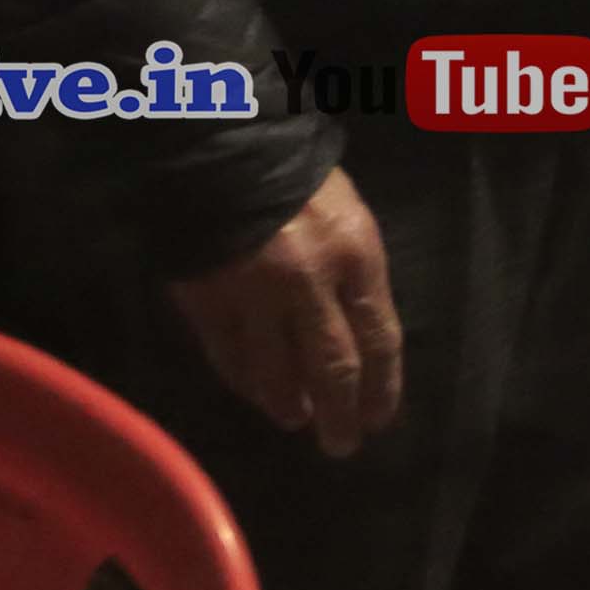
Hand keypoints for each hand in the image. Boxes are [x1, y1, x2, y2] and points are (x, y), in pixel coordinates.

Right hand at [171, 166, 399, 457]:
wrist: (222, 146)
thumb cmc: (300, 177)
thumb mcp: (350, 217)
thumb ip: (356, 277)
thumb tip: (357, 338)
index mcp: (356, 255)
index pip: (379, 337)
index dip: (382, 386)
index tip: (380, 418)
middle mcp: (309, 281)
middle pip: (332, 366)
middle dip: (341, 413)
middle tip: (342, 444)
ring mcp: (254, 293)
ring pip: (275, 371)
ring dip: (289, 404)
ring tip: (297, 421)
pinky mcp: (207, 298)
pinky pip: (228, 356)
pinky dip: (245, 382)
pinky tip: (256, 395)